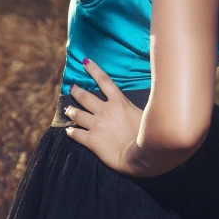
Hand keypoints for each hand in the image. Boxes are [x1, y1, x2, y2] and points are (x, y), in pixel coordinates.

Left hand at [64, 59, 143, 175]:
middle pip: (85, 96)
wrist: (140, 156)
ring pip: (77, 114)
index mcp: (119, 102)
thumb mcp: (147, 114)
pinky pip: (75, 134)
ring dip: (71, 110)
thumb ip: (140, 106)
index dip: (93, 69)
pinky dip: (71, 132)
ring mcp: (96, 125)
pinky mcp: (91, 140)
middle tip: (72, 87)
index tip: (84, 61)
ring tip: (68, 109)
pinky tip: (68, 131)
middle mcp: (105, 110)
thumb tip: (150, 98)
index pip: (104, 80)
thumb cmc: (148, 135)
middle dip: (77, 91)